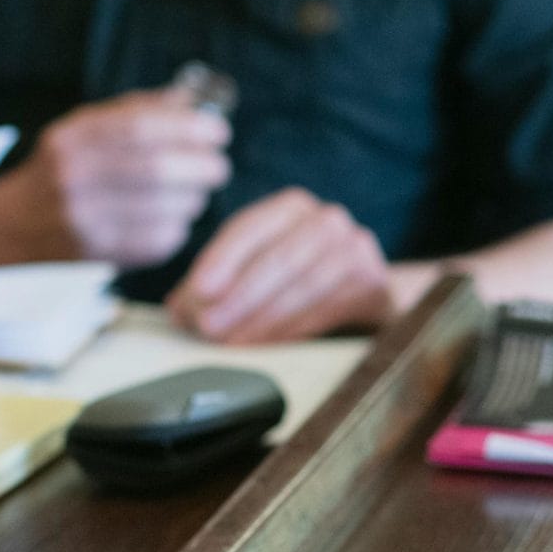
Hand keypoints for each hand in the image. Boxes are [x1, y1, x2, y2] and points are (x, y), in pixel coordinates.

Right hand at [0, 89, 230, 266]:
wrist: (12, 227)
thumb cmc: (61, 170)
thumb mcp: (82, 129)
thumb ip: (135, 112)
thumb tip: (193, 102)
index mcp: (70, 140)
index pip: (140, 128)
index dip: (188, 128)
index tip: (217, 131)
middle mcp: (72, 178)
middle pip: (157, 170)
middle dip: (202, 166)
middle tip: (217, 166)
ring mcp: (83, 220)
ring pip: (165, 208)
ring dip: (194, 199)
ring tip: (194, 192)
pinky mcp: (98, 255)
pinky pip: (159, 240)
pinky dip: (177, 227)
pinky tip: (171, 217)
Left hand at [169, 187, 393, 343]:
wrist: (369, 288)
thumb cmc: (299, 276)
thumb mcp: (258, 268)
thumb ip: (218, 284)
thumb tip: (178, 310)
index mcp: (289, 207)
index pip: (248, 229)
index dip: (220, 261)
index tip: (197, 292)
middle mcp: (326, 219)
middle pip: (276, 259)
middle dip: (238, 297)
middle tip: (207, 326)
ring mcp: (356, 247)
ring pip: (302, 285)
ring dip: (263, 318)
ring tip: (232, 341)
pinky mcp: (374, 282)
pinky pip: (327, 308)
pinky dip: (293, 328)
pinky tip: (269, 344)